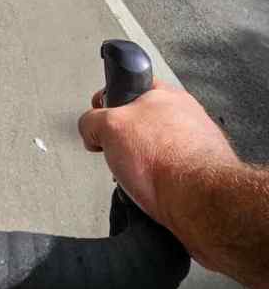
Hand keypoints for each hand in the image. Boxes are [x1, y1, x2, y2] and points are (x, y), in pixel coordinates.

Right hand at [78, 80, 238, 248]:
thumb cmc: (166, 161)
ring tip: (138, 176)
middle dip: (124, 140)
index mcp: (166, 95)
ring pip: (154, 150)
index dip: (110, 102)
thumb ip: (93, 120)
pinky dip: (156, 182)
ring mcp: (195, 144)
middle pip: (141, 122)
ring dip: (141, 164)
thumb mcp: (109, 126)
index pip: (131, 87)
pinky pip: (167, 173)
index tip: (102, 115)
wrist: (199, 201)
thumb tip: (90, 128)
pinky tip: (152, 189)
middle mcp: (185, 116)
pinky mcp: (200, 171)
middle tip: (119, 153)